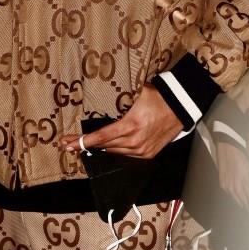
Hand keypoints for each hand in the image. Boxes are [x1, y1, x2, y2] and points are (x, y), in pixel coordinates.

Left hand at [60, 83, 183, 157]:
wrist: (180, 107)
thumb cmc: (158, 97)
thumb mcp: (136, 93)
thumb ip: (119, 99)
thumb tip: (100, 95)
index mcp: (130, 126)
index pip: (101, 137)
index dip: (82, 142)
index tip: (67, 143)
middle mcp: (134, 141)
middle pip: (104, 147)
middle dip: (85, 145)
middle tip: (68, 143)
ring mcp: (142, 150)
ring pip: (114, 152)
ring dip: (100, 149)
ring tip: (85, 144)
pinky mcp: (148, 154)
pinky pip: (126, 156)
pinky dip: (116, 151)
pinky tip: (106, 147)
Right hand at [216, 140, 248, 220]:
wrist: (227, 148)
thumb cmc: (240, 158)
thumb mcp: (248, 170)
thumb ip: (248, 182)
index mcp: (244, 184)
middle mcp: (234, 187)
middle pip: (242, 203)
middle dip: (247, 210)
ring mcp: (227, 186)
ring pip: (235, 199)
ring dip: (241, 204)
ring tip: (246, 211)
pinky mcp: (222, 183)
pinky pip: (229, 194)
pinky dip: (234, 197)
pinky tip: (237, 199)